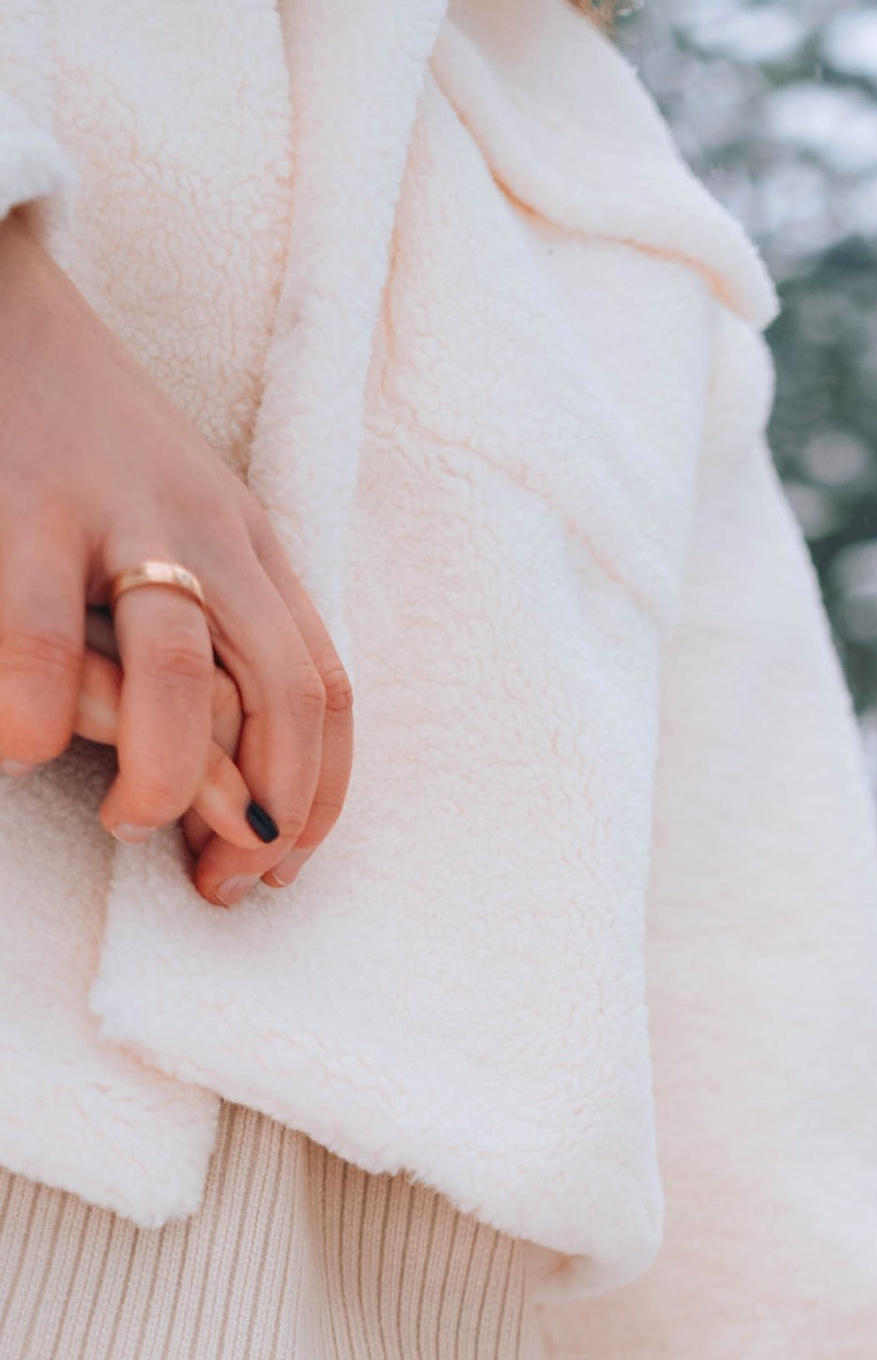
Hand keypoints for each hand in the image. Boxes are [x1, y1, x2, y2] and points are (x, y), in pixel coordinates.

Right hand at [0, 207, 352, 897]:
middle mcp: (204, 526)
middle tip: (214, 873)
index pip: (324, 689)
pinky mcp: (21, 504)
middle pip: (284, 689)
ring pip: (179, 673)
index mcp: (250, 540)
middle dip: (267, 805)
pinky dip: (35, 716)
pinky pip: (37, 637)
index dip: (315, 798)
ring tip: (128, 818)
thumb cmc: (74, 447)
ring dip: (167, 774)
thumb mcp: (172, 534)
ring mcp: (114, 512)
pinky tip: (21, 750)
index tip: (273, 869)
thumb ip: (207, 642)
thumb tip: (228, 797)